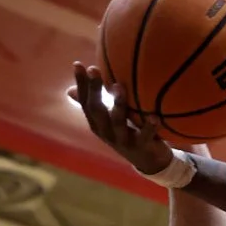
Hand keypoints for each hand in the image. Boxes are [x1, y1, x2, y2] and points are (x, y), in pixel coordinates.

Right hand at [69, 64, 174, 178]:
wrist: (148, 162)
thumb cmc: (127, 134)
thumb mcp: (109, 120)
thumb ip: (95, 104)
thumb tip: (70, 89)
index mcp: (97, 123)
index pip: (85, 101)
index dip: (81, 84)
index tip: (78, 64)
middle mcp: (106, 132)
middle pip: (96, 109)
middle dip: (94, 89)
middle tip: (95, 69)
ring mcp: (122, 141)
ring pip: (118, 122)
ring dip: (118, 104)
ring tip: (120, 86)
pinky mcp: (140, 148)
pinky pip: (145, 136)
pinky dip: (150, 127)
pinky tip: (155, 116)